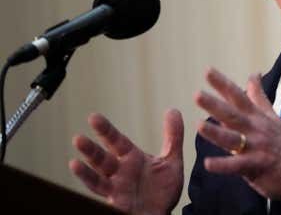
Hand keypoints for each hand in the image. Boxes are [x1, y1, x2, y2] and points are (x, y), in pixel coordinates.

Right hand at [69, 109, 183, 214]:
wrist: (163, 214)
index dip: (105, 130)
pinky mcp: (118, 206)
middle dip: (91, 150)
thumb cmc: (162, 189)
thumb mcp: (171, 160)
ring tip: (74, 163)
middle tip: (78, 138)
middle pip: (102, 159)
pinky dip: (96, 193)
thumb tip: (173, 109)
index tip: (93, 117)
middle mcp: (120, 173)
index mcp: (131, 159)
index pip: (116, 141)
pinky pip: (105, 200)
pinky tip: (87, 187)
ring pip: (98, 180)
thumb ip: (172, 136)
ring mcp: (116, 190)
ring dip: (86, 173)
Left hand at [195, 68, 280, 199]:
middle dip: (215, 105)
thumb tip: (254, 74)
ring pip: (233, 139)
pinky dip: (222, 165)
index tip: (208, 71)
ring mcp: (255, 147)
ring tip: (199, 126)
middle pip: (232, 115)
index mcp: (256, 116)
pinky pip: (236, 166)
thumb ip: (258, 96)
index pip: (238, 96)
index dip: (223, 84)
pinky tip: (208, 164)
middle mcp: (255, 129)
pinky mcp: (255, 166)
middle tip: (197, 95)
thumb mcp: (271, 115)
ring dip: (216, 133)